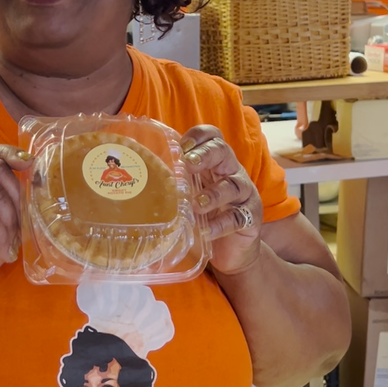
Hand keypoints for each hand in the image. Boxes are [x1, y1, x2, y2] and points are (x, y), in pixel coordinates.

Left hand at [181, 126, 262, 274]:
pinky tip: (206, 231)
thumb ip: (175, 183)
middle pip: (224, 152)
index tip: (182, 146)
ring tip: (197, 204)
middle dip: (206, 155)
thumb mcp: (190, 195)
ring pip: (233, 185)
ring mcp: (243, 194)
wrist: (230, 250)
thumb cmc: (205, 216)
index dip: (199, 136)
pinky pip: (238, 218)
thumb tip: (138, 177)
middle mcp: (231, 172)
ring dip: (214, 193)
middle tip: (188, 164)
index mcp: (216, 163)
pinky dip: (221, 224)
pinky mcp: (250, 218)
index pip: (212, 137)